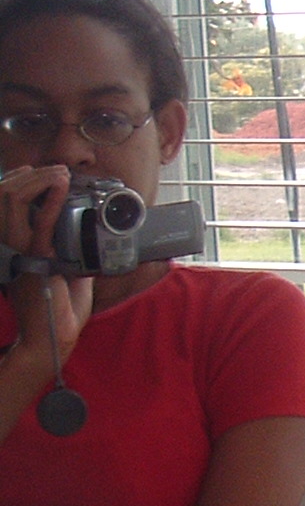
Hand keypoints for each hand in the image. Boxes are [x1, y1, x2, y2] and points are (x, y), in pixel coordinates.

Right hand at [1, 166, 92, 375]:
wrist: (55, 337)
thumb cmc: (60, 311)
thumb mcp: (71, 273)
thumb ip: (75, 253)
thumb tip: (95, 240)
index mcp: (18, 246)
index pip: (9, 204)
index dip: (22, 183)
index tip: (44, 173)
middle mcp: (13, 244)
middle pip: (5, 195)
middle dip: (30, 176)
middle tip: (56, 169)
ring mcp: (20, 249)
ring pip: (11, 200)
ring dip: (37, 180)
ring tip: (58, 173)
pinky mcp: (35, 258)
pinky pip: (38, 221)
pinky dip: (49, 199)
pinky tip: (61, 186)